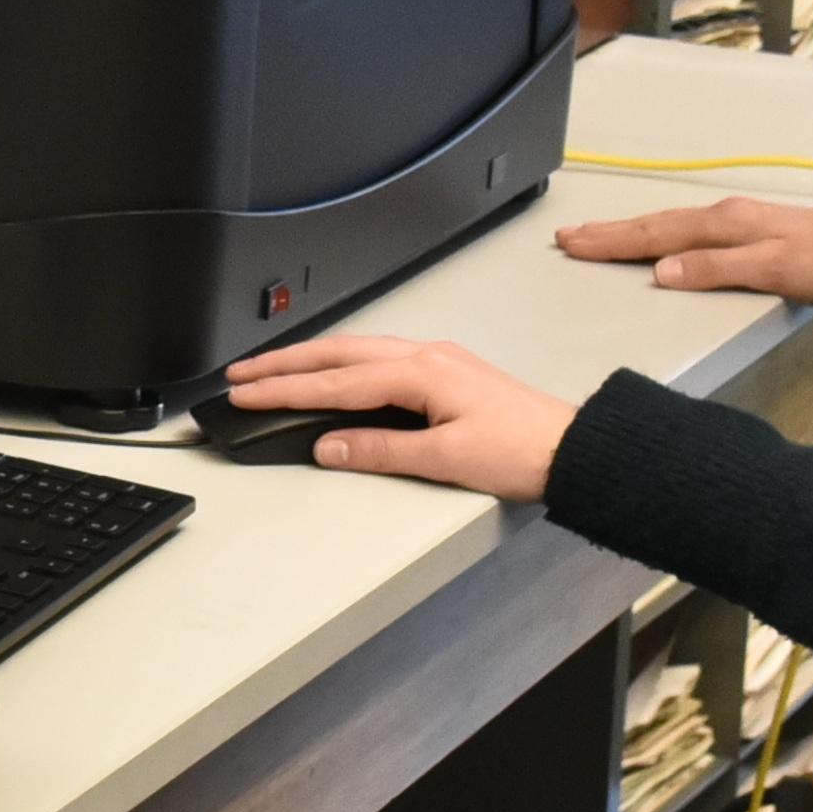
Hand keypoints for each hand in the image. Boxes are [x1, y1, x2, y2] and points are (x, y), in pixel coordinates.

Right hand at [214, 333, 572, 502]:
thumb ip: (380, 450)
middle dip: (285, 363)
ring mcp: (437, 360)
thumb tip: (328, 446)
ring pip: (358, 352)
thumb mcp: (444, 459)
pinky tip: (335, 373)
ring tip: (274, 370)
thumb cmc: (520, 450)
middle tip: (241, 373)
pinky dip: (344, 364)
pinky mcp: (447, 373)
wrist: (571, 447)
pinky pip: (379, 358)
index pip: (336, 382)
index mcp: (420, 372)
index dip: (285, 389)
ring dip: (312, 360)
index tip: (246, 395)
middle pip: (339, 354)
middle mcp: (426, 356)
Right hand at [554, 187, 812, 303]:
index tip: (572, 243)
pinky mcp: (748, 231)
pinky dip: (660, 236)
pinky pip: (687, 231)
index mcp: (722, 228)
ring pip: (669, 226)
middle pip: (654, 226)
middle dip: (609, 232)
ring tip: (600, 237)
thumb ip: (717, 269)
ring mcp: (735, 223)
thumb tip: (663, 271)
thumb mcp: (773, 270)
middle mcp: (724, 219)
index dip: (611, 242)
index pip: (654, 237)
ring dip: (630, 232)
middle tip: (569, 236)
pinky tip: (660, 244)